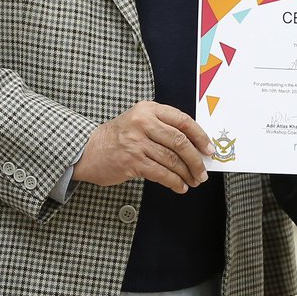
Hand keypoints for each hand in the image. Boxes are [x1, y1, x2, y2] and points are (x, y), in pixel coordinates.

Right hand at [74, 101, 211, 193]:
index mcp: (148, 109)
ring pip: (172, 159)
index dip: (200, 136)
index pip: (182, 121)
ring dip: (187, 174)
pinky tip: (179, 186)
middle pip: (180, 141)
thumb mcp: (139, 121)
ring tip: (193, 181)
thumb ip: (163, 128)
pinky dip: (174, 182)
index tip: (209, 149)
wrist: (87, 150)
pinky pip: (161, 173)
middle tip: (203, 172)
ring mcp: (136, 142)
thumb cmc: (118, 137)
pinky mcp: (132, 161)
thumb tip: (194, 148)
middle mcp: (142, 122)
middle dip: (196, 160)